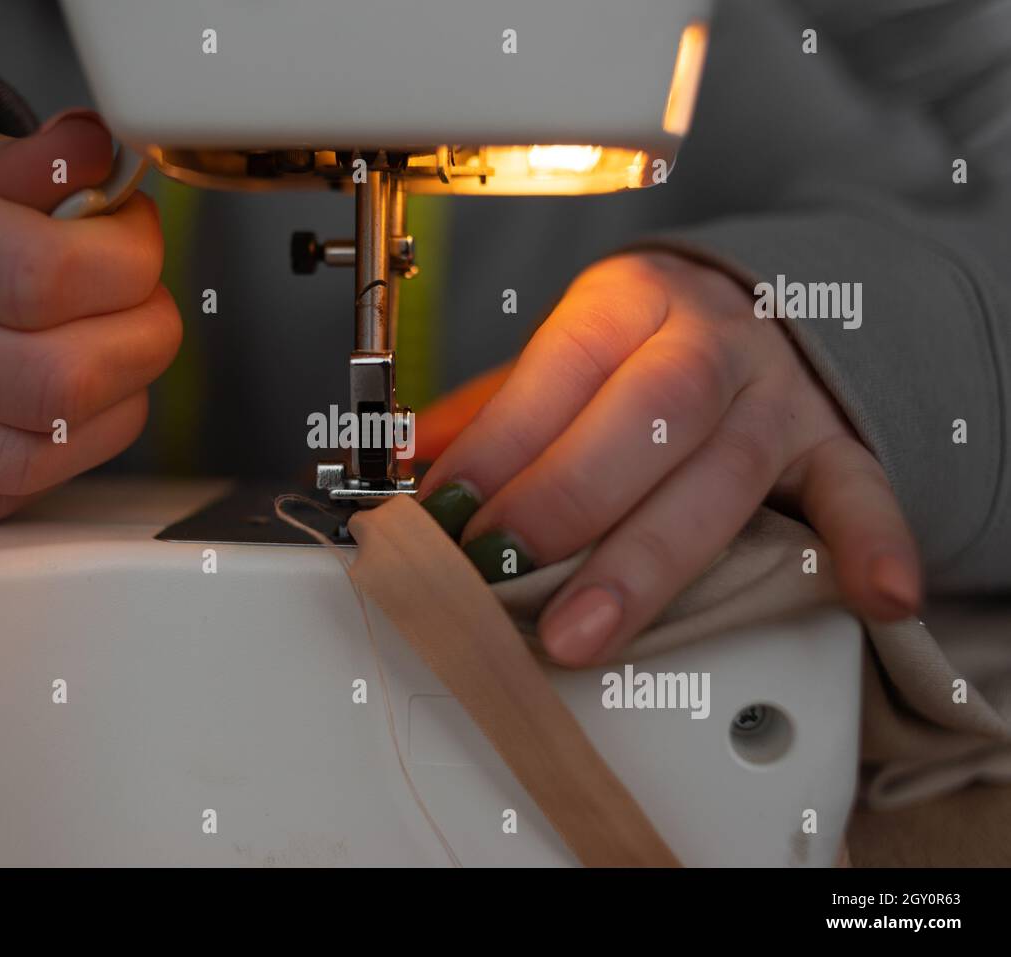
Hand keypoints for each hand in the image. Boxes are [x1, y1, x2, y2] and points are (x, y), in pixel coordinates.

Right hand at [0, 107, 178, 520]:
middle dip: (143, 341)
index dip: (130, 262)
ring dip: (117, 404)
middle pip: (54, 380)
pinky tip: (77, 406)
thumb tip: (103, 158)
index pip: (40, 274)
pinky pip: (1, 494)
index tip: (138, 240)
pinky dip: (70, 453)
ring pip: (37, 452)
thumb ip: (29, 160)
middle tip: (146, 304)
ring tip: (118, 352)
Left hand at [418, 252, 920, 665]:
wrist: (756, 318)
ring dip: (649, 559)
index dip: (499, 448)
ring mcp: (779, 393)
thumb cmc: (638, 354)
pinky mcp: (833, 444)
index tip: (444, 516)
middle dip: (564, 502)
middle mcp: (710, 337)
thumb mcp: (562, 359)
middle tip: (497, 575)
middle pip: (647, 414)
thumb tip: (403, 471)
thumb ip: (489, 415)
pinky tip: (876, 597)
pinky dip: (871, 543)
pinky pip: (862, 489)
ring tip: (583, 634)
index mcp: (629, 301)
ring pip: (725, 469)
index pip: (558, 370)